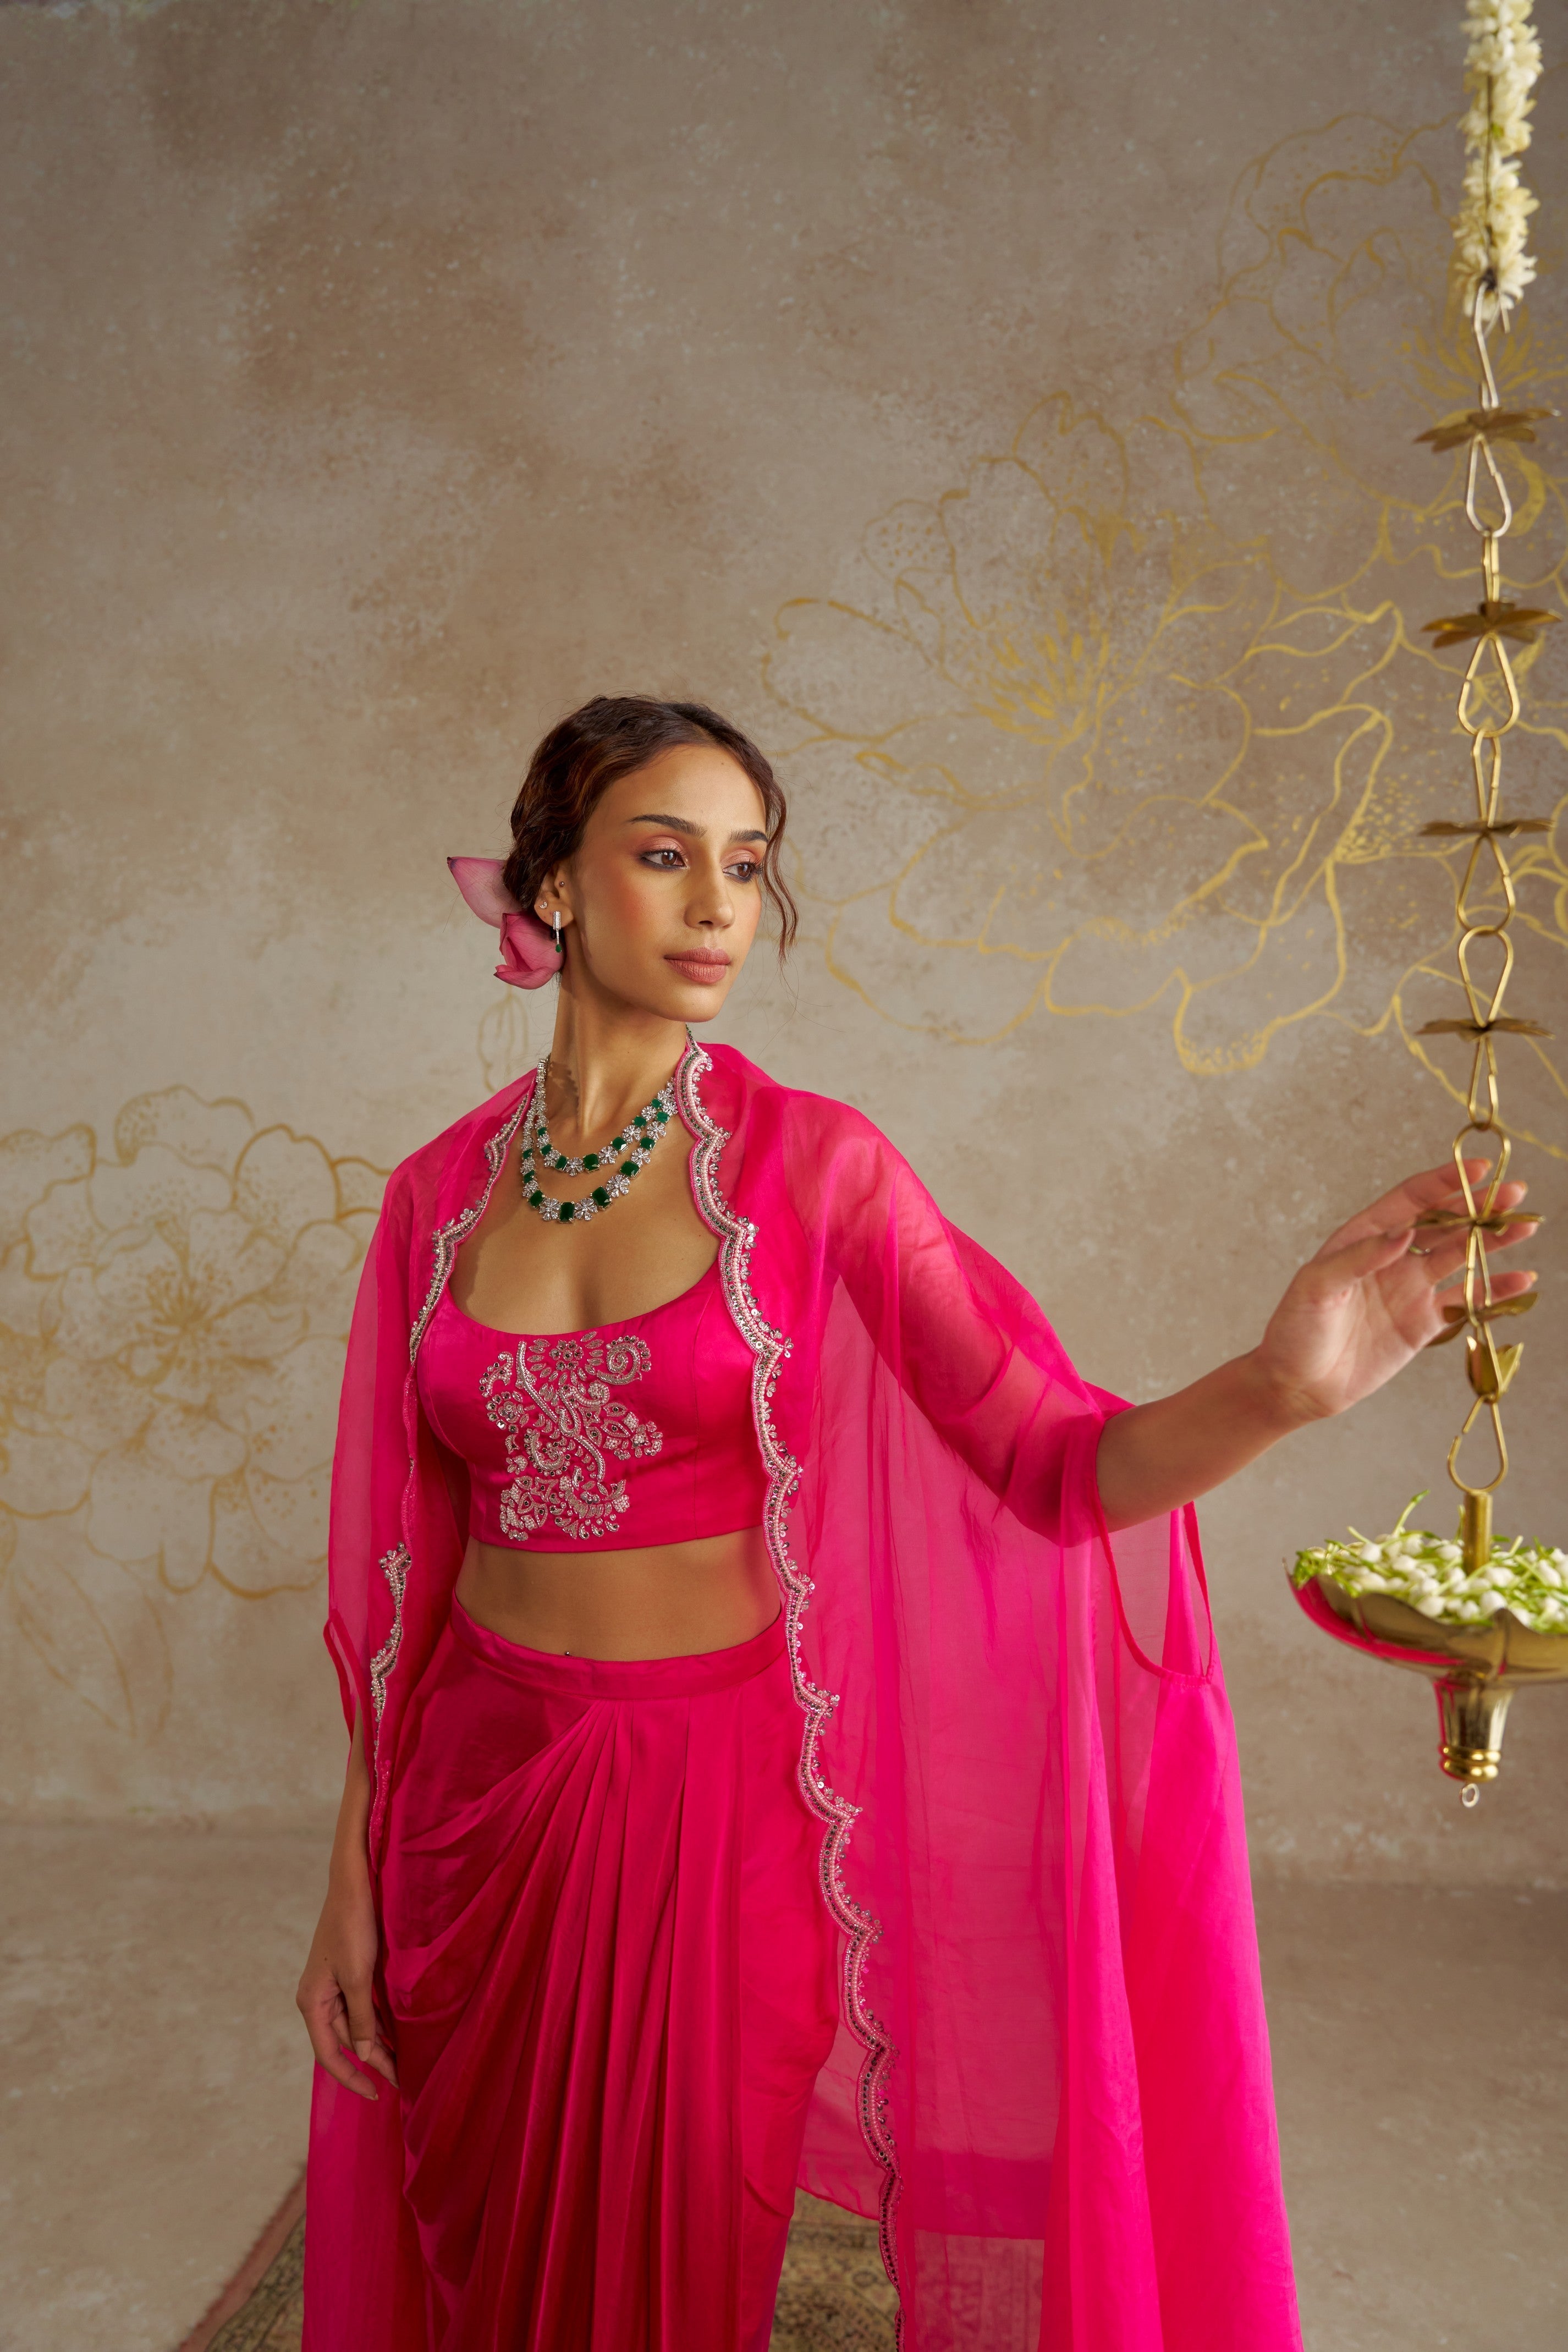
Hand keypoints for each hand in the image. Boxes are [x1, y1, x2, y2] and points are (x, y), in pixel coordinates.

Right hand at [296, 1870, 397, 2100]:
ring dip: (377, 2043)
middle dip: (372, 2061)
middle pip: (346, 2041)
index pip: (329, 2054)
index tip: (376, 2094)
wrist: (355, 1883)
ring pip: (355, 2025)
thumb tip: (365, 2056)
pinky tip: (396, 2032)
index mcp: (312, 2002)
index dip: (351, 2078)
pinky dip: (378, 2022)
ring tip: (403, 2062)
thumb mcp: (358, 1976)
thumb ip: (362, 2018)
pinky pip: (361, 2007)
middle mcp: (319, 1998)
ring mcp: (333, 1986)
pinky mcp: (348, 1973)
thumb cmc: (353, 1927)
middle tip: (403, 2080)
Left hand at [1251, 1158, 1538, 1424]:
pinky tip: (1521, 1280)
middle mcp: (1393, 1257)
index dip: (1446, 1182)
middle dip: (1480, 1207)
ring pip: (1461, 1256)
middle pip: (1445, 1223)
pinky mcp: (1424, 1323)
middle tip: (1516, 1194)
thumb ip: (1359, 1258)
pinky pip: (1465, 1301)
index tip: (1481, 1169)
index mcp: (1364, 1236)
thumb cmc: (1296, 1329)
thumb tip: (1403, 1232)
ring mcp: (1411, 1289)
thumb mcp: (1316, 1286)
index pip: (1412, 1199)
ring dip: (1493, 1241)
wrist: (1297, 1385)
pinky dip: (1494, 1291)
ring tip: (1525, 1227)